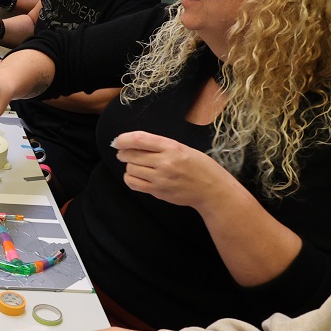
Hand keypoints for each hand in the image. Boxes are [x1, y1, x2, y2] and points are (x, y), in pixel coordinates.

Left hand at [113, 131, 233, 208]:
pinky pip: (133, 183)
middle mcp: (165, 162)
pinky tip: (135, 176)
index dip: (123, 139)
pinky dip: (129, 178)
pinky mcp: (158, 191)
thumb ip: (160, 145)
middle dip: (123, 153)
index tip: (117, 141)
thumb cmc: (200, 167)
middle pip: (131, 154)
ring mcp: (161, 178)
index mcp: (172, 147)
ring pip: (130, 169)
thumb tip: (133, 143)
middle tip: (124, 153)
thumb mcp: (183, 148)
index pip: (139, 139)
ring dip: (129, 166)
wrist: (212, 190)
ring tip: (136, 165)